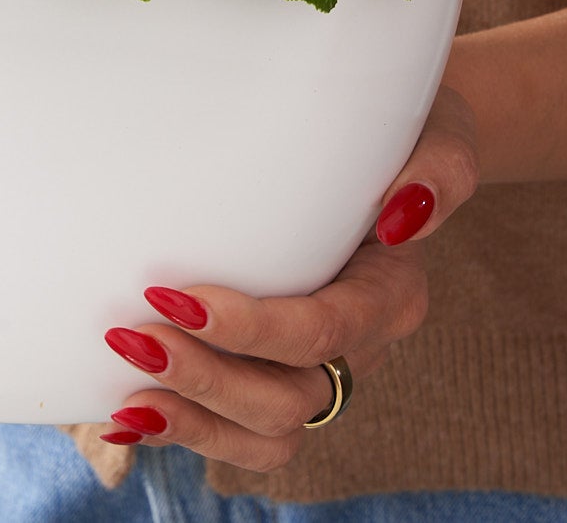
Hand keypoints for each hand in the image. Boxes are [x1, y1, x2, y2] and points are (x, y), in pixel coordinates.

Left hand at [99, 86, 478, 470]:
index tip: (178, 298)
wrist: (378, 139)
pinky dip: (187, 430)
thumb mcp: (438, 135)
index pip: (322, 332)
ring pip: (265, 433)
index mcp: (389, 295)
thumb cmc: (395, 134)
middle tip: (133, 337)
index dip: (250, 329)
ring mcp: (314, 367)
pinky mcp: (275, 371)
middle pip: (288, 400)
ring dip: (193, 421)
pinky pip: (240, 430)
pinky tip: (127, 417)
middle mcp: (355, 345)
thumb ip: (439, 171)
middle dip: (206, 378)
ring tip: (126, 398)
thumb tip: (402, 217)